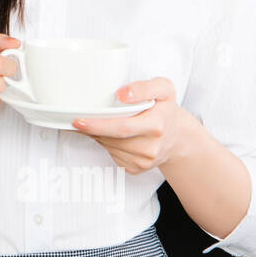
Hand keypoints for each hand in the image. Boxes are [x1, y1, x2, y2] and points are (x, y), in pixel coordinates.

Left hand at [69, 77, 196, 173]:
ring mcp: (144, 161)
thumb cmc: (165, 110)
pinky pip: (113, 156)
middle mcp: (151, 147)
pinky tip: (112, 136)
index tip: (79, 121)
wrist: (177, 136)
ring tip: (101, 124)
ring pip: (110, 148)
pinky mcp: (137, 168)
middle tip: (78, 121)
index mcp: (156, 126)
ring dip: (99, 136)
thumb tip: (122, 94)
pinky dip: (107, 145)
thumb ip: (144, 87)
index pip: (122, 127)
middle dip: (93, 130)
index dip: (98, 125)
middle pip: (112, 139)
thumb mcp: (163, 89)